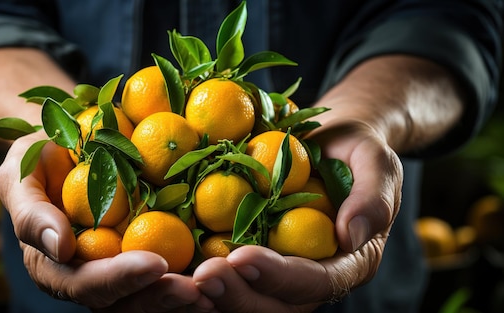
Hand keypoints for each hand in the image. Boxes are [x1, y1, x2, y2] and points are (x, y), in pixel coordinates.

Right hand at [0, 131, 213, 311]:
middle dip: (159, 297)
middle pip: (123, 302)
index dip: (119, 278)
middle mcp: (88, 277)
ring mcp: (118, 269)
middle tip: (197, 289)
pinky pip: (169, 274)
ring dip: (182, 297)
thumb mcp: (20, 173)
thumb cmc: (38, 158)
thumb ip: (30, 211)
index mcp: (54, 266)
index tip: (154, 264)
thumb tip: (58, 246)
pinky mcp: (144, 254)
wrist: (64, 143)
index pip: (85, 284)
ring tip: (216, 288)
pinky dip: (194, 276)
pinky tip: (222, 271)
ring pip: (149, 298)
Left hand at [193, 120, 402, 311]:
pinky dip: (193, 278)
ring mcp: (275, 272)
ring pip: (243, 299)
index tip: (244, 257)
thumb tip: (352, 235)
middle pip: (273, 305)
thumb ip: (373, 197)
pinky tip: (164, 266)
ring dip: (209, 296)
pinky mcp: (247, 258)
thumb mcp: (376, 162)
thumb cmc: (355, 151)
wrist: (329, 144)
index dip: (280, 276)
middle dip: (236, 295)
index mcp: (346, 263)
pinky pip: (222, 277)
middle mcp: (308, 277)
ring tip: (174, 280)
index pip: (315, 282)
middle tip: (202, 275)